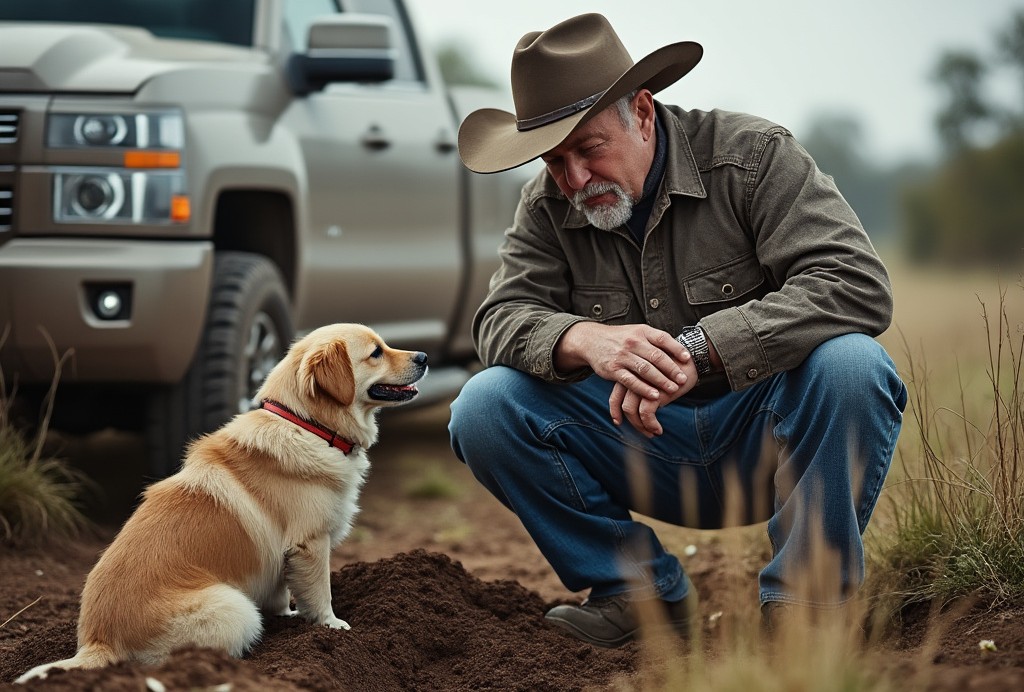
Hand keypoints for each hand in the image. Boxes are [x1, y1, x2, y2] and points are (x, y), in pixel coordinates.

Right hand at [555, 322, 695, 433]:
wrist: (592, 340)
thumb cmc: (620, 338)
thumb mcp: (637, 332)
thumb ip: (655, 339)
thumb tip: (680, 349)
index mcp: (641, 332)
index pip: (662, 339)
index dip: (676, 349)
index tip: (687, 359)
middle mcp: (632, 342)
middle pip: (656, 356)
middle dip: (672, 369)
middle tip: (683, 379)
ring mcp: (622, 356)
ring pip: (645, 370)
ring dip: (661, 381)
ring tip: (673, 389)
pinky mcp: (613, 369)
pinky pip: (631, 381)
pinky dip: (643, 389)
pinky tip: (654, 395)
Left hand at [609, 354, 698, 436]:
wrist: (693, 359)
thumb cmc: (676, 368)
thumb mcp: (657, 375)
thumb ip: (646, 385)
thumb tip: (641, 406)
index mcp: (632, 373)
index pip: (616, 395)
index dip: (615, 410)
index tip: (618, 421)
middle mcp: (633, 378)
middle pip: (624, 405)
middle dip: (631, 422)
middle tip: (642, 432)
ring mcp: (642, 384)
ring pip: (631, 411)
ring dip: (641, 426)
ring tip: (652, 433)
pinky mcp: (654, 392)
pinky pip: (646, 414)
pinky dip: (650, 424)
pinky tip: (658, 430)